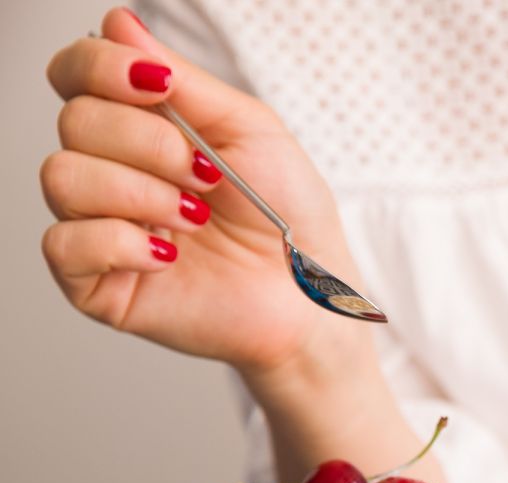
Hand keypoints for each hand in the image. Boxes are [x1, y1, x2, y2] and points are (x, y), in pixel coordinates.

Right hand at [41, 7, 370, 377]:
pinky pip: (65, 243)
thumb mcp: (248, 129)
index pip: (77, 73)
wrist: (310, 295)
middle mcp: (113, 172)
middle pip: (74, 120)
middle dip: (148, 142)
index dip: (101, 66)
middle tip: (205, 176)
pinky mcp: (97, 283)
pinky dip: (121, 242)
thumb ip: (183, 79)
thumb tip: (118, 22)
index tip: (158, 86)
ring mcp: (101, 227)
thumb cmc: (289, 216)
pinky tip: (169, 257)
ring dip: (139, 192)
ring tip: (194, 217)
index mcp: (143, 128)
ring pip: (62, 176)